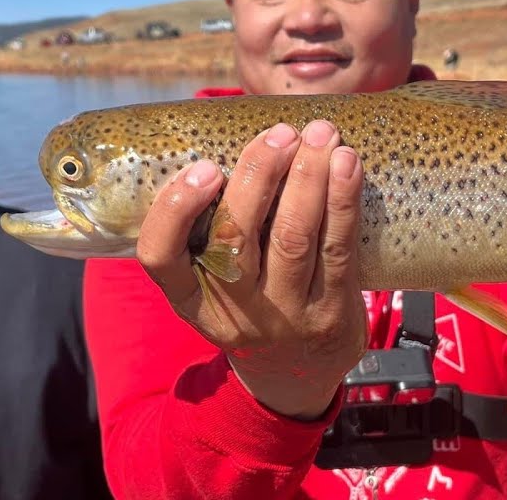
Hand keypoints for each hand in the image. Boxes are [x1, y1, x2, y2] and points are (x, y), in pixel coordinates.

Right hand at [135, 120, 368, 419]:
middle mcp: (233, 310)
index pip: (160, 258)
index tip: (204, 168)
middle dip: (258, 176)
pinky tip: (346, 163)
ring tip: (318, 135)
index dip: (176, 211)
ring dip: (307, 178)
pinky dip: (342, 200)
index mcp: (189, 297)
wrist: (296, 373)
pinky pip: (337, 249)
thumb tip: (233, 135)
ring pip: (292, 238)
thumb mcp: (213, 280)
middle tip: (279, 133)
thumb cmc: (249, 300)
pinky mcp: (331, 313)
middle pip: (236, 238)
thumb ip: (211, 224)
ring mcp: (284, 316)